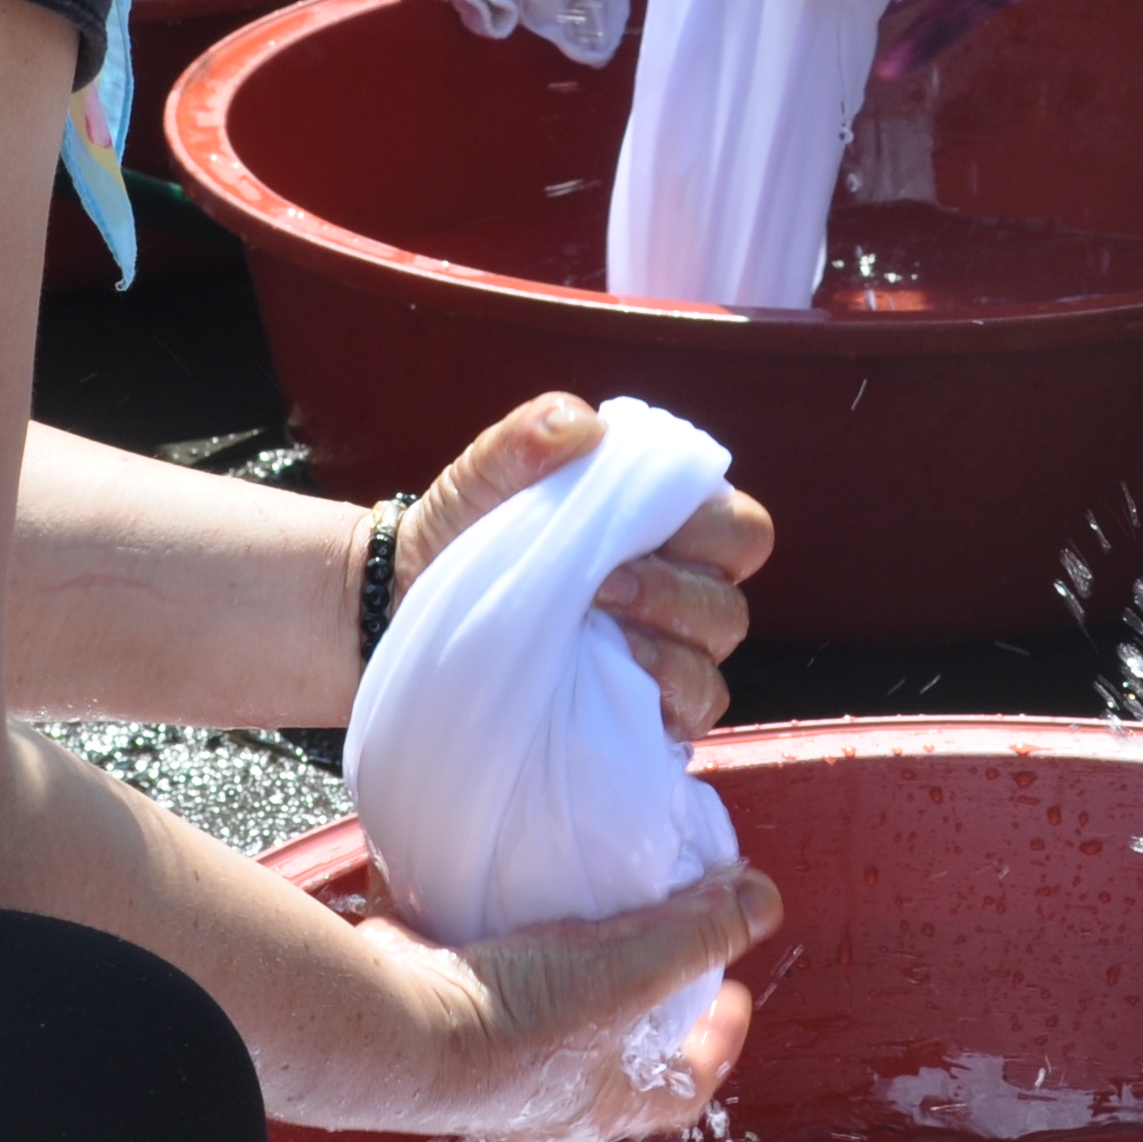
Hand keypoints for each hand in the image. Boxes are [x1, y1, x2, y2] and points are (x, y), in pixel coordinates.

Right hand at [324, 866, 783, 1137]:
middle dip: (645, 999)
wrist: (394, 1026)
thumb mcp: (632, 968)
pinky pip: (485, 967)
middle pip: (616, 1052)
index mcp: (600, 1101)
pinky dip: (504, 927)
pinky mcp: (443, 1006)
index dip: (720, 1045)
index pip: (684, 1091)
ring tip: (591, 899)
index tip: (735, 993)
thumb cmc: (519, 1021)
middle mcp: (544, 1093)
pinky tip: (514, 882)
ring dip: (574, 959)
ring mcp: (487, 1055)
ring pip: (549, 1010)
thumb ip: (701, 931)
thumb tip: (764, 898)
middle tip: (663, 937)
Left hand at [391, 394, 773, 739]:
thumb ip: (529, 438)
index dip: (707, 531)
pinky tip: (615, 680)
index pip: (740, 529)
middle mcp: (678, 592)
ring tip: (598, 632)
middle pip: (730, 602)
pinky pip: (690, 717)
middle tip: (601, 586)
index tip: (636, 531)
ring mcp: (660, 655)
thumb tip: (581, 424)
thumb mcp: (484, 474)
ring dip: (666, 649)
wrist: (402, 604)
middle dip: (675, 593)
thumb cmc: (463, 530)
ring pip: (713, 663)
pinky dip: (665, 700)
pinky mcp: (635, 710)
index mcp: (666, 527)